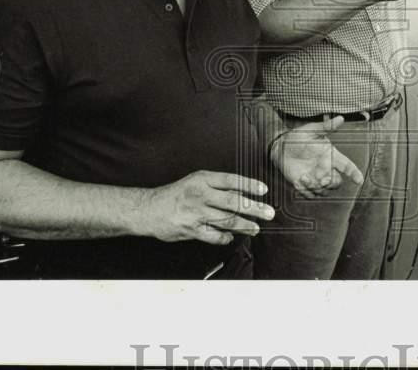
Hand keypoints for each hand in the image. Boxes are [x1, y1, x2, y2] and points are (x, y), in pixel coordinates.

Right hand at [140, 171, 273, 244]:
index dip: (249, 185)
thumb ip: (217, 186)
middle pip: (233, 202)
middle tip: (268, 213)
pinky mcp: (191, 230)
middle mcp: (200, 195)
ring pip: (227, 220)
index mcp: (202, 179)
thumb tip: (243, 193)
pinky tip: (231, 237)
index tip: (263, 190)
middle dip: (254, 208)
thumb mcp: (195, 181)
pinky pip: (214, 235)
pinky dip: (225, 237)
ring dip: (245, 225)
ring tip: (255, 228)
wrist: (149, 209)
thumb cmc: (176, 194)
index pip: (231, 180)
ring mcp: (196, 213)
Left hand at [271, 116, 364, 197]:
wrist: (281, 146)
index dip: (354, 173)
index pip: (347, 166)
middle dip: (331, 183)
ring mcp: (316, 178)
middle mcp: (326, 169)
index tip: (359, 180)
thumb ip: (327, 126)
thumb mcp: (312, 130)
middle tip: (322, 180)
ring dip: (315, 187)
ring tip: (304, 178)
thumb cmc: (298, 137)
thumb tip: (341, 118)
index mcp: (331, 156)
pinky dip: (305, 191)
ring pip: (323, 191)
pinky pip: (310, 195)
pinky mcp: (305, 184)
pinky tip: (298, 181)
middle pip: (336, 182)